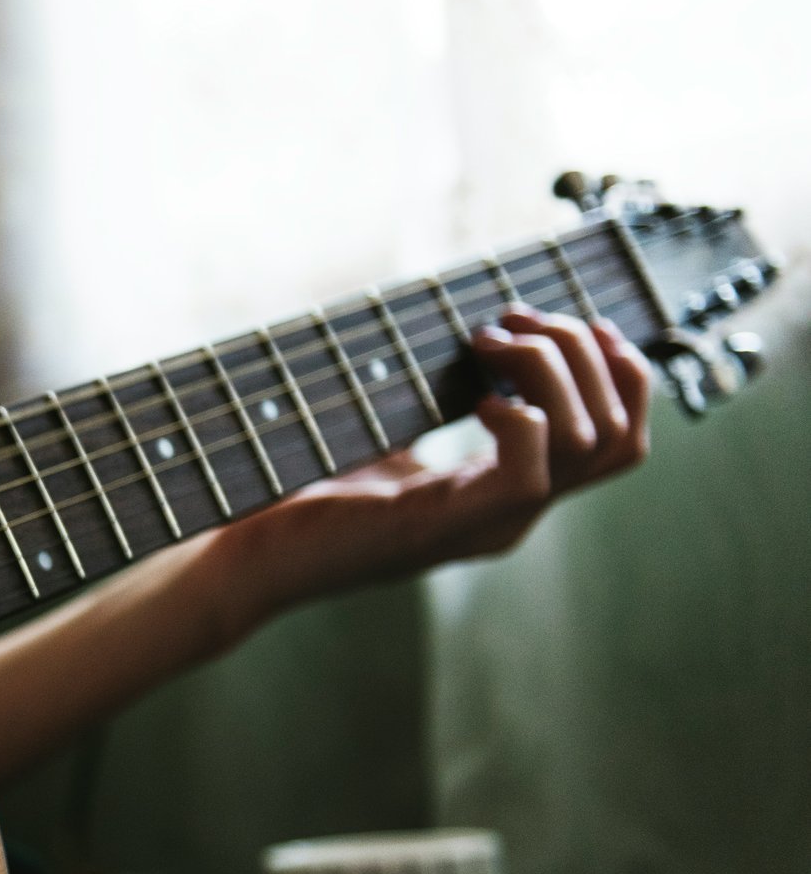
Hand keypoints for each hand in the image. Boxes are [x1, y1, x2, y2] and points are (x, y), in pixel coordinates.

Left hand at [211, 310, 653, 627]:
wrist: (250, 554)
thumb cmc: (310, 491)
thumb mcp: (393, 435)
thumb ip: (442, 401)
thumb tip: (476, 328)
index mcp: (510, 493)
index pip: (623, 439)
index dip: (618, 370)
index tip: (561, 320)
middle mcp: (513, 516)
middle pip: (619, 433)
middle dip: (583, 353)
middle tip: (509, 319)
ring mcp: (487, 526)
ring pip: (590, 444)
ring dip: (551, 370)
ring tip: (487, 342)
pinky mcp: (445, 526)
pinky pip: (529, 475)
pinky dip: (517, 418)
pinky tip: (472, 399)